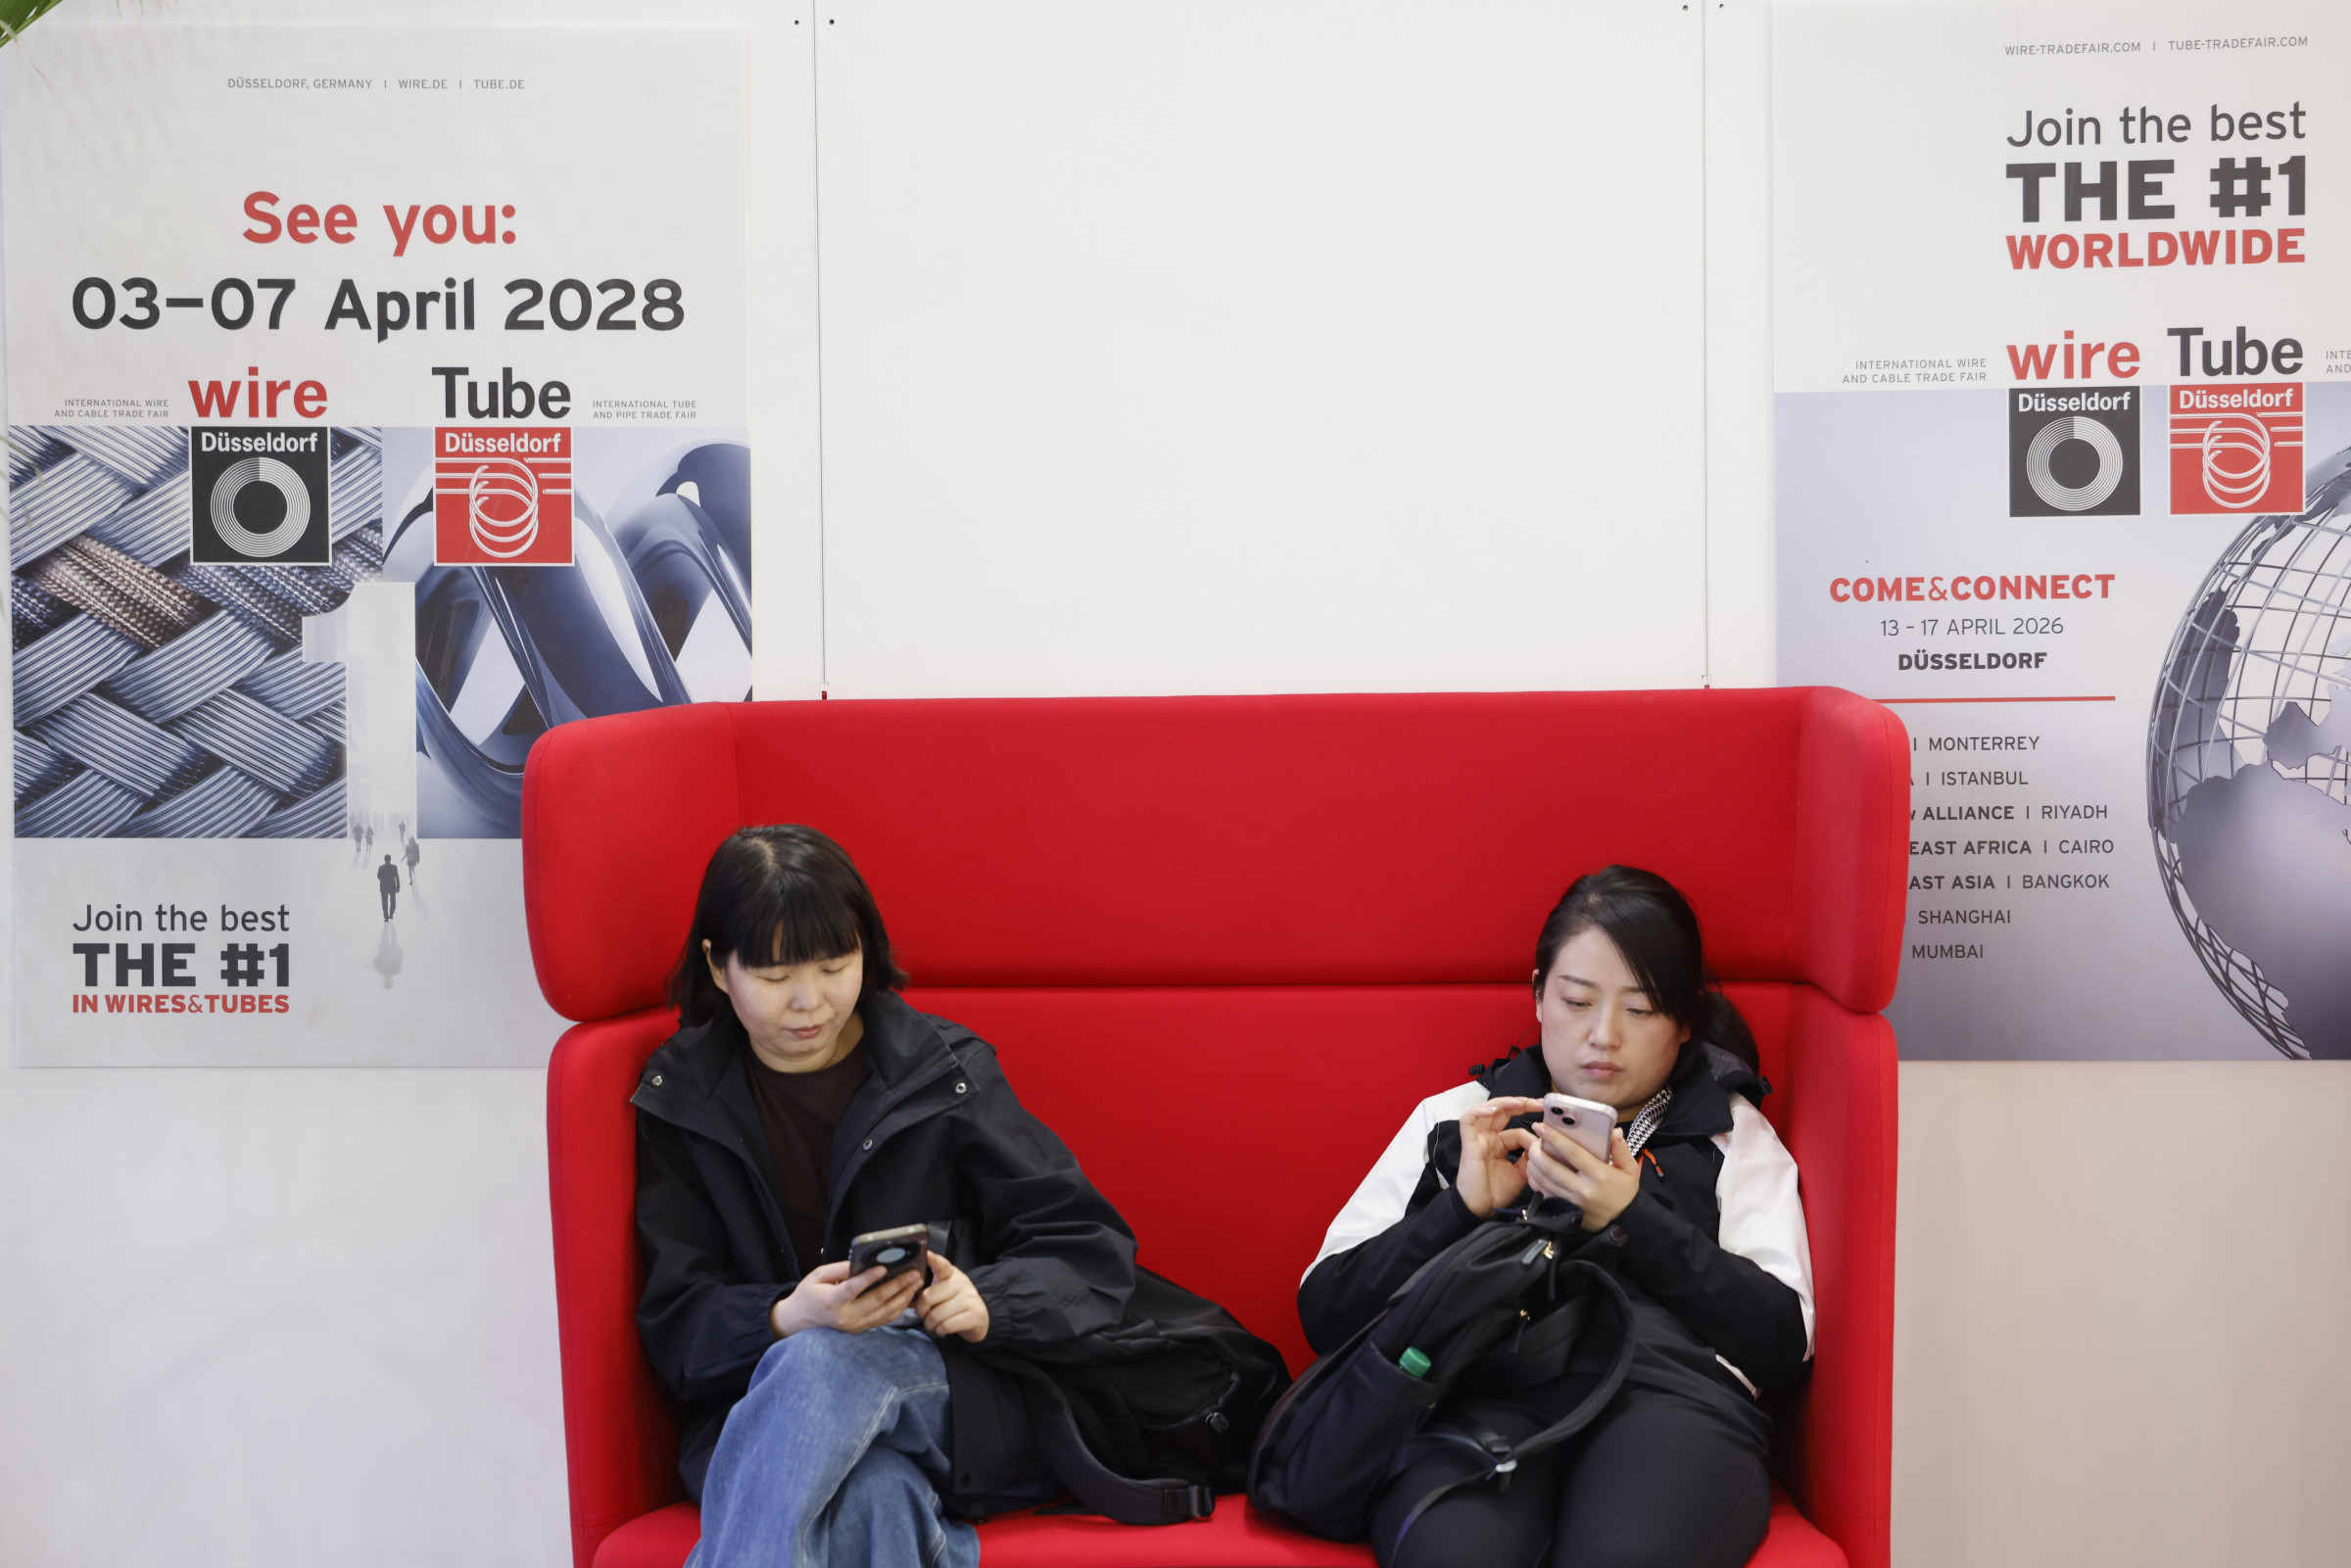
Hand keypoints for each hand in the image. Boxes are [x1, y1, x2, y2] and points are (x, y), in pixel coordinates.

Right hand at [770, 1260, 923, 1337]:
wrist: (798, 1321)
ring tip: (916, 1283)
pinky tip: (908, 1296)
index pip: (854, 1289)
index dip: (870, 1278)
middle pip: (876, 1300)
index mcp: (832, 1301)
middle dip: (898, 1286)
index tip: (884, 1267)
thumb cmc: (808, 1295)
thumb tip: (861, 1262)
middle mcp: (846, 1316)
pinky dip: (898, 1308)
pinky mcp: (860, 1329)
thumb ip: (839, 1269)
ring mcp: (854, 1325)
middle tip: (914, 1273)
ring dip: (903, 1297)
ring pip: (885, 1312)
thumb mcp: (817, 1276)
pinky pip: (883, 1319)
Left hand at [915, 1254, 989, 1341]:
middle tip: (923, 1315)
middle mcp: (962, 1283)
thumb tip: (915, 1273)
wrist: (978, 1319)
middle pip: (928, 1297)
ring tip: (933, 1324)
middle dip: (920, 1311)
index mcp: (952, 1275)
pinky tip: (942, 1329)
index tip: (927, 1255)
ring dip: (930, 1324)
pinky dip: (940, 1331)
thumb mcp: (944, 1289)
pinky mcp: (975, 1315)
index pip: (942, 1265)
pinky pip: (946, 1326)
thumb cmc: (954, 1303)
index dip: (935, 1260)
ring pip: (936, 1315)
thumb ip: (932, 1282)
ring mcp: (970, 1299)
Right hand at [1456, 1097, 1544, 1218]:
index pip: (1518, 1129)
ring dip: (1505, 1103)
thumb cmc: (1497, 1193)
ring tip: (1522, 1102)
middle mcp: (1488, 1138)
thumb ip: (1531, 1157)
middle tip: (1541, 1102)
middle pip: (1503, 1112)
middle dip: (1522, 1104)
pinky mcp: (1469, 1142)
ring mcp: (1478, 1138)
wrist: (1481, 1208)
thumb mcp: (1522, 1173)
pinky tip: (1494, 1110)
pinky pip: (1468, 1120)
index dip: (1533, 1129)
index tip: (1549, 1131)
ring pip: (1487, 1110)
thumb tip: (1543, 1144)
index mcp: (1500, 1145)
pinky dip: (1480, 1111)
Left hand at [1524, 1125, 1642, 1231]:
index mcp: (1599, 1175)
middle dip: (1537, 1152)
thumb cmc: (1624, 1192)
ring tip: (1531, 1152)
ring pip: (1545, 1181)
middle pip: (1552, 1168)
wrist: (1624, 1220)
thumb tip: (1615, 1132)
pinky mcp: (1566, 1209)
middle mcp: (1583, 1188)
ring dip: (1534, 1165)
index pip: (1573, 1153)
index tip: (1541, 1126)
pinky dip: (1536, 1181)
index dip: (1555, 1138)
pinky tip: (1534, 1171)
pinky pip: (1545, 1194)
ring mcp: (1573, 1201)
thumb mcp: (1630, 1170)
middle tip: (1533, 1140)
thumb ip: (1621, 1150)